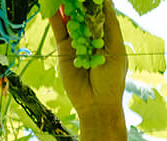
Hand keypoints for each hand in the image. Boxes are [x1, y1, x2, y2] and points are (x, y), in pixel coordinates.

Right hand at [48, 0, 127, 122]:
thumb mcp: (116, 49)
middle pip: (82, 11)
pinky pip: (58, 28)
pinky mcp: (63, 47)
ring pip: (69, 16)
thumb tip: (106, 1)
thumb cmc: (112, 79)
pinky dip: (53, 15)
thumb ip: (110, 25)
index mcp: (107, 34)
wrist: (96, 104)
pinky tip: (50, 4)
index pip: (99, 11)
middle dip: (78, 0)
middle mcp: (90, 35)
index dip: (94, 0)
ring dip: (64, 3)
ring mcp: (76, 40)